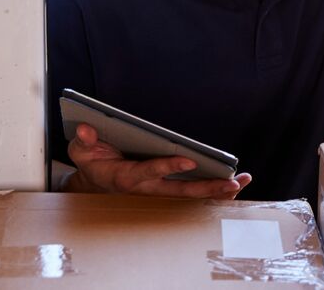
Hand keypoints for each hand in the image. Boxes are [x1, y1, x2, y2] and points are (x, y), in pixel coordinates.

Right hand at [64, 123, 250, 199]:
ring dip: (217, 190)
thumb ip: (84, 140)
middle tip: (232, 182)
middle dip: (207, 187)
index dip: (168, 166)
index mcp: (126, 177)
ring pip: (192, 196)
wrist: (94, 184)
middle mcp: (147, 189)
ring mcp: (159, 192)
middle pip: (181, 191)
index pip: (150, 171)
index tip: (189, 160)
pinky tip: (236, 183)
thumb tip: (87, 127)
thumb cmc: (93, 163)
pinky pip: (194, 194)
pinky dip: (214, 190)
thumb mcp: (80, 151)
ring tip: (243, 181)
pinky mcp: (167, 191)